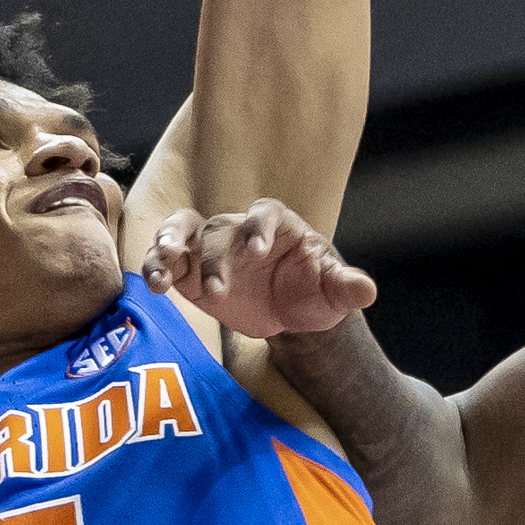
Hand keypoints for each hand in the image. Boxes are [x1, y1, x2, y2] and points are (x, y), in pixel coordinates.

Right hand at [142, 197, 376, 340]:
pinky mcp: (188, 268)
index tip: (259, 250)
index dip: (260, 227)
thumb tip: (368, 291)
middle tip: (217, 289)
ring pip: (182, 228)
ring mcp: (210, 245)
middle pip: (220, 228)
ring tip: (164, 267)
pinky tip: (156, 288)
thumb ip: (346, 287)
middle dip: (216, 256)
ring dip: (169, 242)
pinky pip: (165, 259)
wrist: (287, 311)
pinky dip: (156, 267)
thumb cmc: (312, 292)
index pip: (265, 213)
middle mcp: (239, 228)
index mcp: (278, 225)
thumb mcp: (333, 293)